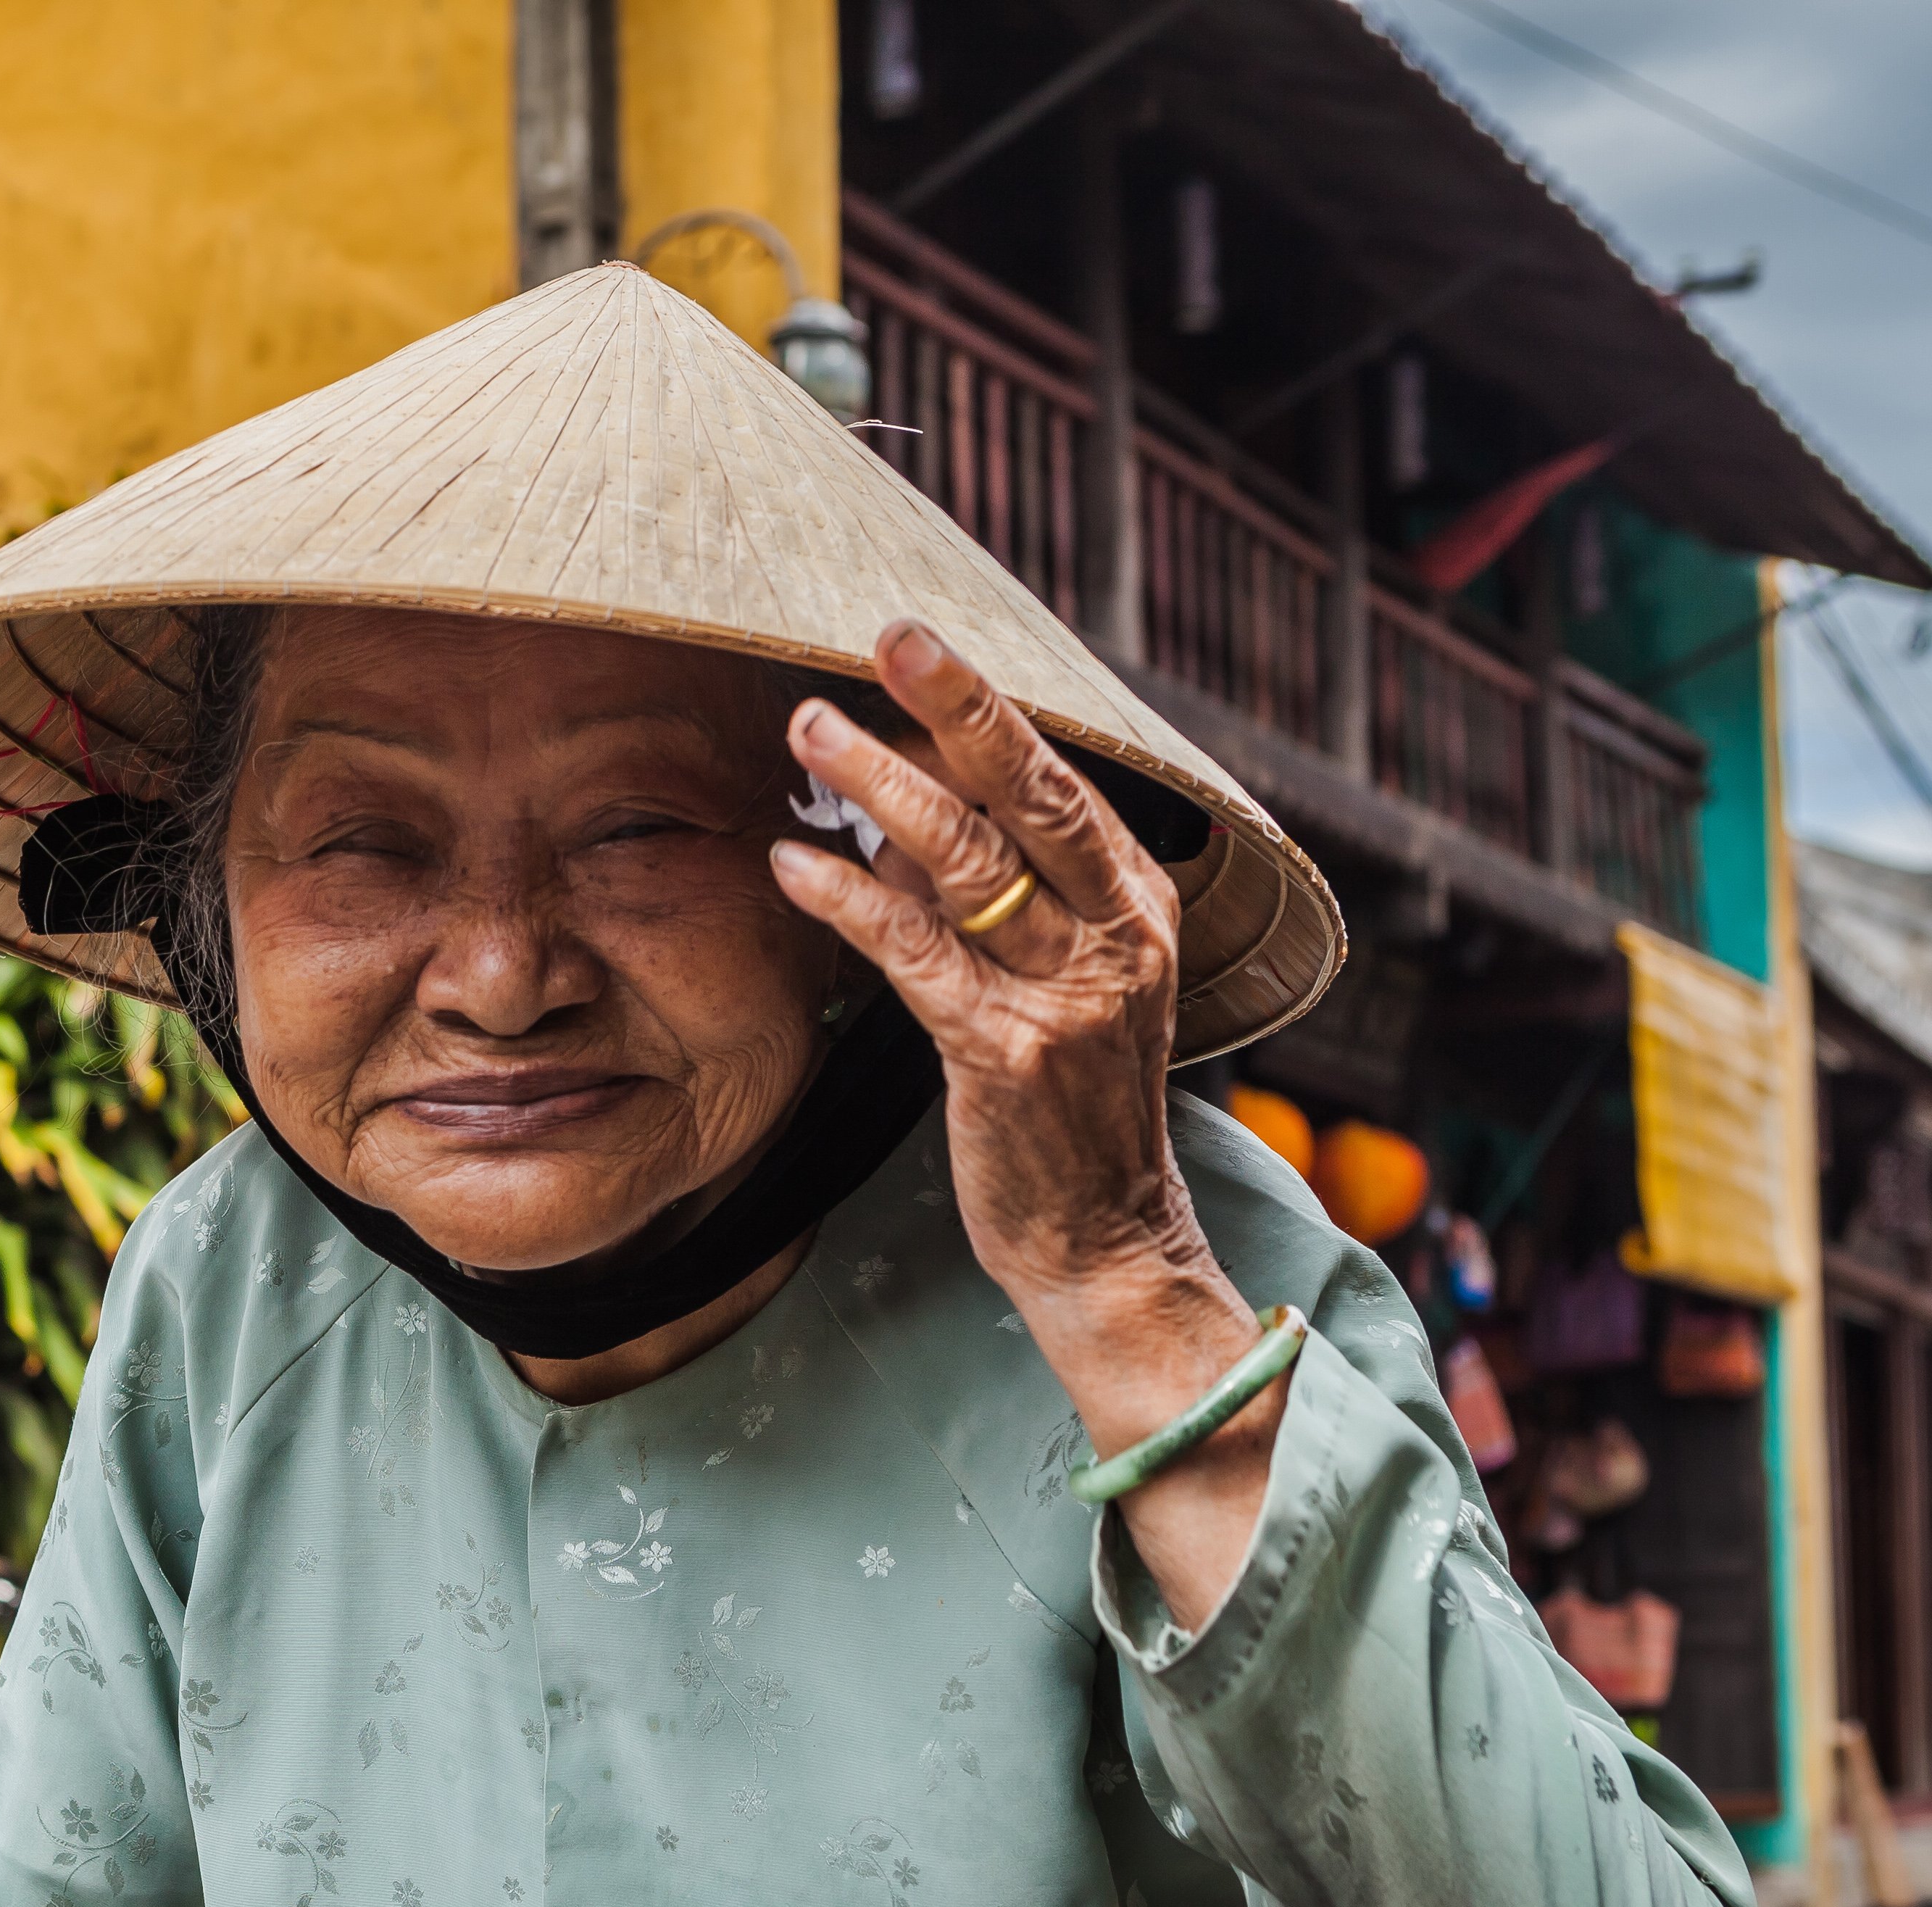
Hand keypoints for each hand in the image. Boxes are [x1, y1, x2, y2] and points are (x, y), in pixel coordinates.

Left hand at [765, 619, 1281, 1625]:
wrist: (1101, 1243)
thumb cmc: (1064, 1112)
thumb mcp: (1050, 987)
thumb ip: (988, 901)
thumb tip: (897, 815)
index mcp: (1139, 909)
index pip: (1062, 781)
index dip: (985, 706)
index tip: (916, 640)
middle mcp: (1118, 940)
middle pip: (1029, 795)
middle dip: (954, 707)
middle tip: (880, 637)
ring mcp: (1067, 998)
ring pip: (966, 862)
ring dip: (880, 786)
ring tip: (809, 730)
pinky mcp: (1005, 1056)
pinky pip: (914, 955)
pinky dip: (849, 902)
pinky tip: (791, 866)